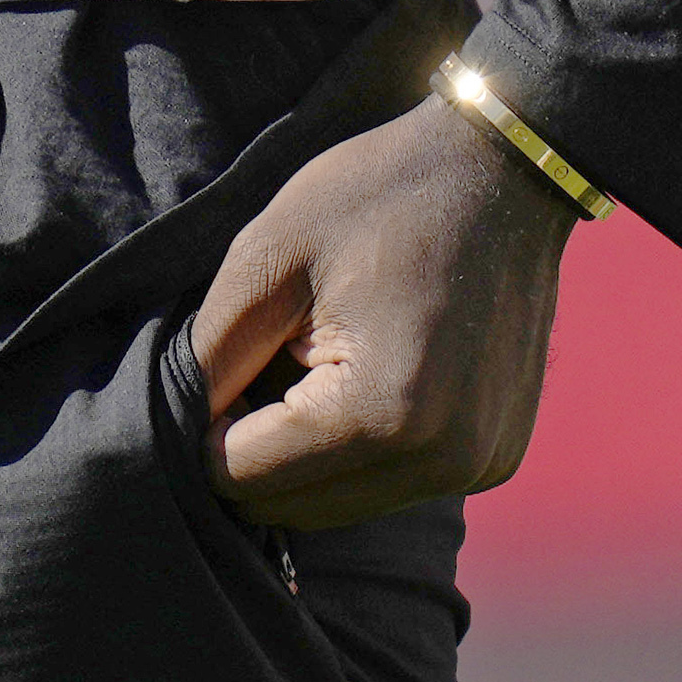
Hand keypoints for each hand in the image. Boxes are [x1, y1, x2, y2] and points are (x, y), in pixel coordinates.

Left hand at [185, 90, 581, 530]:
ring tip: (303, 369)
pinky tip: (356, 380)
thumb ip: (212, 355)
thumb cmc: (378, 197)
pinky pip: (394, 485)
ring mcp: (477, 465)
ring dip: (305, 459)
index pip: (247, 477)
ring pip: (343, 506)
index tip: (211, 374)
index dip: (205, 433)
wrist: (503, 173)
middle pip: (295, 508)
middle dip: (254, 453)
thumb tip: (179, 428)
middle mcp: (440, 460)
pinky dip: (357, 453)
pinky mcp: (494, 458)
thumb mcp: (269, 255)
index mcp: (382, 412)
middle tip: (253, 370)